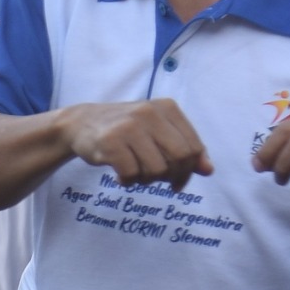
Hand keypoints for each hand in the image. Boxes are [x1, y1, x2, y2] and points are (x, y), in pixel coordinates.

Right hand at [62, 100, 212, 188]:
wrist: (81, 123)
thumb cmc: (125, 130)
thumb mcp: (158, 132)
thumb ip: (184, 148)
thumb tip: (208, 170)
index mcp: (167, 108)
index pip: (193, 147)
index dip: (190, 170)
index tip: (177, 181)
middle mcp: (149, 113)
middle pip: (180, 158)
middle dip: (171, 176)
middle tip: (158, 181)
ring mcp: (129, 127)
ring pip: (156, 169)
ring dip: (147, 180)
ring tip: (136, 174)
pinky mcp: (110, 142)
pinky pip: (131, 174)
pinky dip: (128, 182)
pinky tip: (120, 175)